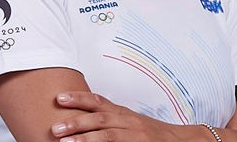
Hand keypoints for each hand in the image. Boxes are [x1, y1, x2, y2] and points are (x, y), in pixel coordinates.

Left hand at [51, 92, 206, 141]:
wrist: (181, 141)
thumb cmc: (150, 134)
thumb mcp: (129, 121)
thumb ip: (109, 118)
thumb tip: (81, 119)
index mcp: (122, 112)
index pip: (98, 101)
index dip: (78, 98)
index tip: (58, 98)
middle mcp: (128, 121)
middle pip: (99, 118)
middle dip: (76, 122)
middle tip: (55, 128)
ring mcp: (135, 136)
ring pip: (108, 136)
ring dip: (85, 140)